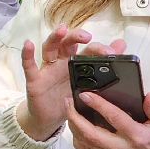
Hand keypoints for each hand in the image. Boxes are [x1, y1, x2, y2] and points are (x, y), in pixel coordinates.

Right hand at [16, 27, 125, 141]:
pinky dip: (27, 54)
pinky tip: (29, 44)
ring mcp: (48, 69)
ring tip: (62, 30)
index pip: (87, 51)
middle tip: (87, 37)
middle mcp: (62, 63)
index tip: (112, 52)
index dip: (99, 49)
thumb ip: (104, 67)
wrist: (50, 119)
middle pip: (67, 44)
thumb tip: (122, 45)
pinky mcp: (35, 80)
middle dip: (76, 37)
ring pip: (49, 49)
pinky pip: (30, 66)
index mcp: (77, 65)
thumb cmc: (70, 99)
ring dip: (55, 38)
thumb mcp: (89, 87)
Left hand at [67, 91, 149, 148]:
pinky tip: (76, 132)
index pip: (114, 118)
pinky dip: (79, 144)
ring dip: (74, 130)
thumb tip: (148, 95)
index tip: (84, 94)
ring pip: (87, 146)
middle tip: (68, 102)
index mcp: (138, 136)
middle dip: (75, 117)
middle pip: (91, 135)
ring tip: (70, 114)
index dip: (97, 104)